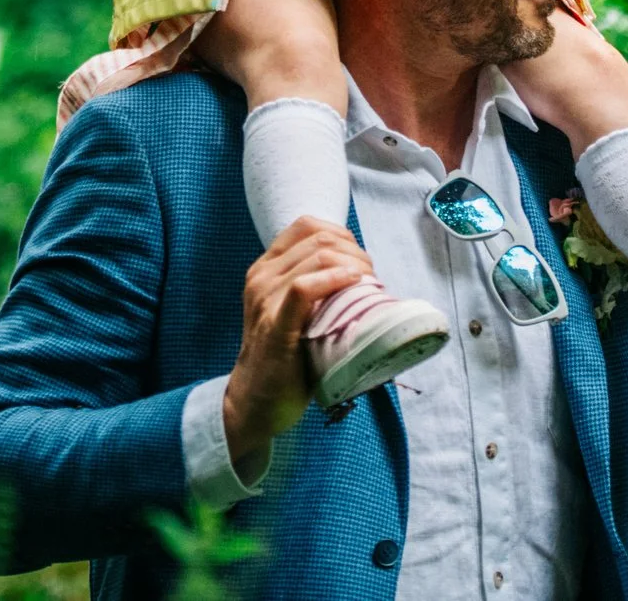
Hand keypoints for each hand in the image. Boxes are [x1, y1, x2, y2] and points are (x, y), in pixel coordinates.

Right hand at [221, 217, 370, 475]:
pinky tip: (354, 286)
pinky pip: (305, 287)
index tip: (360, 262)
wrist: (256, 402)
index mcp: (265, 268)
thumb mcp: (293, 311)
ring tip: (368, 288)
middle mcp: (262, 276)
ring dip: (354, 266)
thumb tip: (360, 271)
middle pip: (320, 238)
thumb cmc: (285, 358)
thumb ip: (313, 287)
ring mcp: (265, 299)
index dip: (342, 236)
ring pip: (318, 256)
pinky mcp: (275, 325)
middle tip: (371, 280)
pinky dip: (336, 280)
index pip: (308, 226)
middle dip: (355, 252)